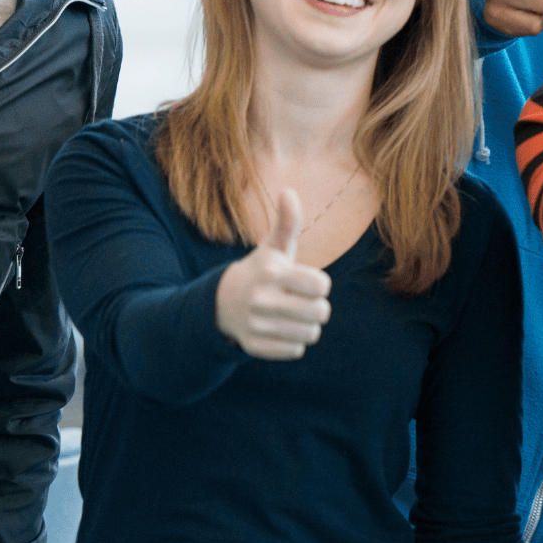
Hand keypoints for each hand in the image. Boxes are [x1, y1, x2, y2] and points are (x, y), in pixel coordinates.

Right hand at [213, 190, 332, 358]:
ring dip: (307, 325)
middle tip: (302, 301)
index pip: (321, 285)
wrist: (221, 303)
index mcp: (271, 273)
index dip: (319, 284)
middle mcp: (261, 299)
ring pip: (311, 334)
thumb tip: (288, 191)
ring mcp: (256, 325)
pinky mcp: (255, 346)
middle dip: (318, 307)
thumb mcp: (273, 247)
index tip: (306, 282)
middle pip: (321, 312)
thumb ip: (287, 222)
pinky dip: (293, 342)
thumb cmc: (261, 271)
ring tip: (291, 315)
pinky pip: (295, 350)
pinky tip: (278, 329)